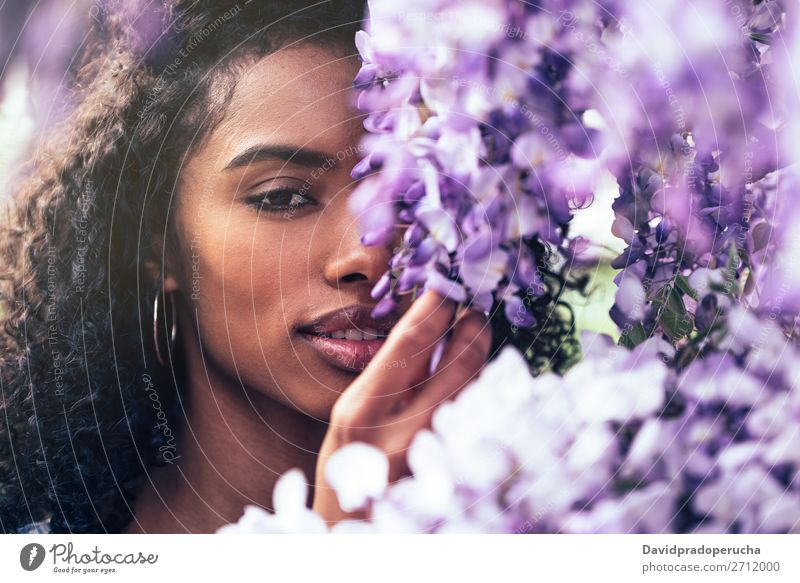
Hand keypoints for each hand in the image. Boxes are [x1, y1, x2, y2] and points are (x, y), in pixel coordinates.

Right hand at [312, 289, 491, 524]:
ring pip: (481, 385)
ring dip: (483, 357)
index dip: (437, 304)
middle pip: (461, 358)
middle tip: (473, 312)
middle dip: (474, 325)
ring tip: (475, 341)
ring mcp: (439, 456)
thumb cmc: (347, 473)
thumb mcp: (348, 419)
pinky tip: (480, 384)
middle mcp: (404, 432)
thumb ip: (386, 376)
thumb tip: (429, 328)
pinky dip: (485, 391)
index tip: (447, 287)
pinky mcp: (463, 472)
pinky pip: (485, 417)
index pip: (412, 338)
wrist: (353, 538)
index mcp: (362, 411)